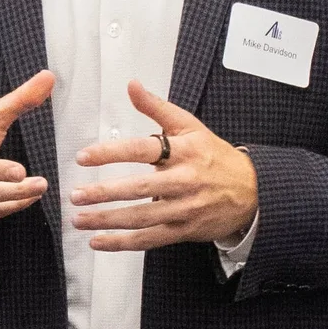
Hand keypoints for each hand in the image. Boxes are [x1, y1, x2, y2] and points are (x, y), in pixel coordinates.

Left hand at [68, 81, 258, 251]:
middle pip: (140, 187)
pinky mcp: (184, 230)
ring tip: (79, 219)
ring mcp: (185, 208)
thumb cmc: (214, 156)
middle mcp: (184, 180)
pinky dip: (122, 243)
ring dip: (107, 220)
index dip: (111, 153)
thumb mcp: (190, 126)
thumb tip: (131, 85)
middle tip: (76, 195)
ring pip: (142, 217)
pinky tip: (98, 242)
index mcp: (184, 151)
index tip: (83, 157)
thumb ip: (157, 108)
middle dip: (104, 193)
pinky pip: (150, 240)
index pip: (143, 150)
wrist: (252, 191)